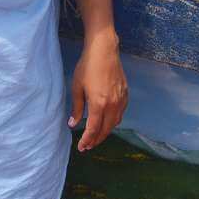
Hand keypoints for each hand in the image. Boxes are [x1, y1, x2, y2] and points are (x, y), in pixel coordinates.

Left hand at [68, 36, 127, 151]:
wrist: (104, 50)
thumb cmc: (87, 66)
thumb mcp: (77, 87)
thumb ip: (76, 108)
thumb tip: (73, 124)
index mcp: (99, 104)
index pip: (93, 129)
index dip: (87, 140)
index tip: (81, 147)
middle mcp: (112, 104)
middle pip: (105, 130)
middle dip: (96, 140)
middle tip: (87, 146)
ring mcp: (121, 99)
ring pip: (115, 123)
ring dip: (105, 132)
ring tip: (96, 136)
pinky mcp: (125, 94)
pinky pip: (120, 113)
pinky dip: (113, 121)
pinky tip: (107, 121)